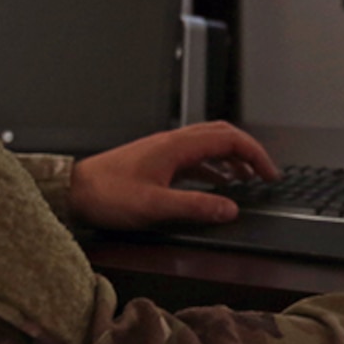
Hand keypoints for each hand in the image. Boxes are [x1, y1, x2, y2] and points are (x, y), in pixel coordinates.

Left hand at [70, 121, 279, 229]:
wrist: (74, 190)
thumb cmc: (107, 194)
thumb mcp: (155, 205)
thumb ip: (196, 206)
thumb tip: (230, 208)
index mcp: (177, 147)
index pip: (229, 139)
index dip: (255, 154)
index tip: (269, 173)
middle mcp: (173, 143)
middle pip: (222, 135)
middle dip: (248, 152)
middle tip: (265, 173)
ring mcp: (164, 150)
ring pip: (208, 145)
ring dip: (232, 158)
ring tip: (247, 178)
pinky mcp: (157, 161)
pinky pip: (194, 157)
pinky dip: (213, 167)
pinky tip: (216, 183)